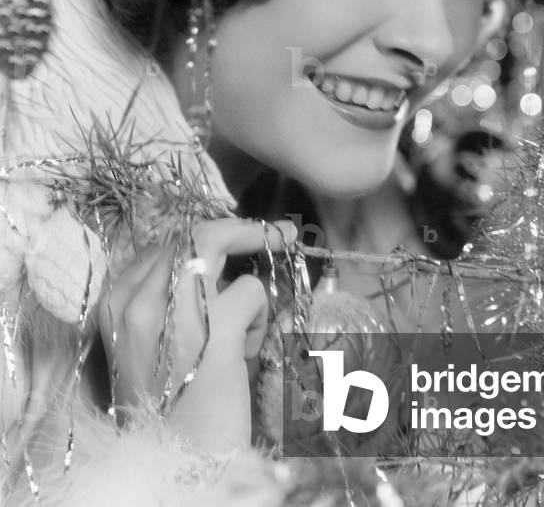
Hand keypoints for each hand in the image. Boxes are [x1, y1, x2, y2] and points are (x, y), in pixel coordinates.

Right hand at [99, 217, 295, 454]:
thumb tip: (209, 264)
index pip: (163, 246)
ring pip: (218, 244)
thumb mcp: (149, 348)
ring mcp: (172, 310)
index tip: (237, 232)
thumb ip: (165, 304)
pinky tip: (246, 354)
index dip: (204, 235)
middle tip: (279, 232)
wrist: (175, 465)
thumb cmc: (167, 410)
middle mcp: (136, 301)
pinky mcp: (214, 328)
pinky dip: (259, 317)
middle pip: (191, 235)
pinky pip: (251, 291)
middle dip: (240, 229)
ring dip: (248, 287)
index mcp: (113, 305)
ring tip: (243, 335)